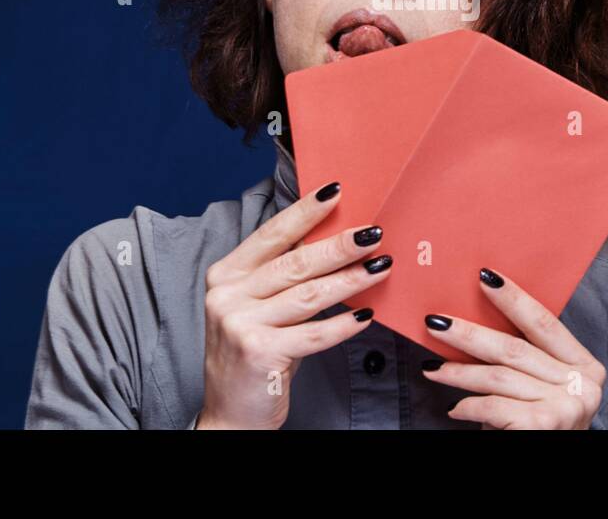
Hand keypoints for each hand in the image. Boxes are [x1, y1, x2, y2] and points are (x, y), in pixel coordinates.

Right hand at [196, 180, 392, 428]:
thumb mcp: (260, 307)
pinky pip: (312, 334)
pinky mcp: (259, 352)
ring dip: (351, 280)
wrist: (232, 413)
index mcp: (227, 275)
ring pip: (309, 295)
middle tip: (374, 233)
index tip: (335, 193)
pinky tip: (366, 316)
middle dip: (340, 246)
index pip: (272, 235)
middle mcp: (228, 295)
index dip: (305, 212)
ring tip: (380, 268)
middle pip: (295, 263)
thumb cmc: (255, 353)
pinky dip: (343, 325)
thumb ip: (285, 277)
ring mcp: (240, 324)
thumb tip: (335, 240)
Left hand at [421, 267, 605, 429]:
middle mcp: (583, 384)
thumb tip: (478, 320)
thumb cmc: (540, 427)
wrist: (551, 464)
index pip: (545, 322)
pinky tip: (455, 408)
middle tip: (436, 321)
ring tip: (432, 368)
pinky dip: (468, 406)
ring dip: (458, 372)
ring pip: (499, 376)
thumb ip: (527, 359)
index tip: (484, 276)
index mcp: (585, 366)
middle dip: (469, 333)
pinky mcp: (545, 424)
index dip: (514, 298)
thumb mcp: (544, 387)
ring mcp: (567, 406)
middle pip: (515, 347)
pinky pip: (494, 406)